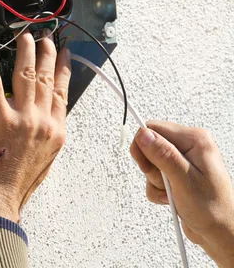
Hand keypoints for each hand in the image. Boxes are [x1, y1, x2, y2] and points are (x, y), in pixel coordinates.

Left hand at [0, 31, 70, 223]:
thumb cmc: (13, 189)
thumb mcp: (41, 164)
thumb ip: (42, 139)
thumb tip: (39, 124)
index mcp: (54, 134)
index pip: (62, 92)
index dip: (63, 69)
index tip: (63, 54)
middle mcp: (42, 123)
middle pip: (47, 79)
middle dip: (46, 53)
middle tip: (45, 38)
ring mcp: (23, 120)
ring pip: (27, 75)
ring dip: (26, 52)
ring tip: (26, 37)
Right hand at [131, 121, 233, 267]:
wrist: (220, 234)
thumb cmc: (213, 210)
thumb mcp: (185, 181)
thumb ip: (163, 155)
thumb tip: (143, 134)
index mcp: (195, 139)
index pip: (154, 128)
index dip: (144, 146)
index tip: (146, 166)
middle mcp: (189, 146)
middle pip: (150, 145)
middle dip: (151, 167)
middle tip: (164, 182)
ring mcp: (182, 160)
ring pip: (151, 162)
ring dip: (155, 182)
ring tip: (172, 193)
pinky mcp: (176, 173)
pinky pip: (154, 176)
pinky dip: (157, 190)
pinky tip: (171, 198)